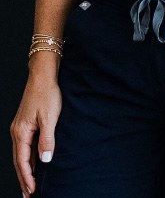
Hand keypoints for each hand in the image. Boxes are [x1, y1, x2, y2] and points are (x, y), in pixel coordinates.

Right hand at [10, 63, 61, 195]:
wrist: (43, 76)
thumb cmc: (47, 94)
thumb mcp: (50, 117)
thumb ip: (47, 139)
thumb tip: (45, 160)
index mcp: (21, 132)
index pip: (23, 161)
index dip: (27, 177)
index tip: (32, 191)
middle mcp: (17, 132)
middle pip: (19, 161)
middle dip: (24, 179)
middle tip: (28, 196)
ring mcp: (20, 128)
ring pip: (21, 155)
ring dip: (25, 171)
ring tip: (29, 185)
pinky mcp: (25, 124)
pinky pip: (25, 147)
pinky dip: (27, 159)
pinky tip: (32, 164)